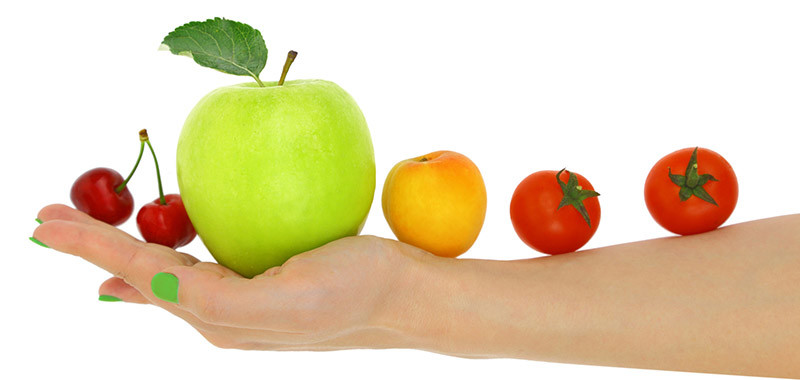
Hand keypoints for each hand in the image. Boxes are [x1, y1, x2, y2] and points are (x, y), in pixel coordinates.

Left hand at [32, 204, 428, 349]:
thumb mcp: (284, 304)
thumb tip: (144, 288)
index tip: (45, 227)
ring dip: (122, 252)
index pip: (143, 274)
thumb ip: (215, 303)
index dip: (92, 247)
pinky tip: (153, 259)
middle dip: (94, 249)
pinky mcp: (261, 284)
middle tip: (48, 223)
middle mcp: (222, 316)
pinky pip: (198, 268)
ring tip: (86, 240)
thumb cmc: (356, 292)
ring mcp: (241, 302)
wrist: (407, 296)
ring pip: (166, 273)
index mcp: (221, 319)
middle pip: (144, 275)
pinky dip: (164, 254)